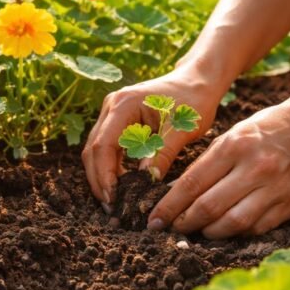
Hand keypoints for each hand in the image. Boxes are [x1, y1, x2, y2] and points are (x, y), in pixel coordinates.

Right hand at [82, 67, 222, 210]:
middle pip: (93, 149)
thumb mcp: (182, 129)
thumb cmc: (193, 101)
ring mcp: (111, 112)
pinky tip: (120, 186)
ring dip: (102, 176)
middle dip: (99, 180)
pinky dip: (110, 168)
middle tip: (111, 208)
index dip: (104, 175)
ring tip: (114, 202)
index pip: (103, 145)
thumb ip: (162, 153)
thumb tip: (146, 182)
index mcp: (123, 105)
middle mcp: (111, 106)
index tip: (114, 199)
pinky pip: (106, 147)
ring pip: (96, 150)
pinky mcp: (117, 121)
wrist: (197, 81)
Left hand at [147, 94, 289, 238]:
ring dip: (209, 233)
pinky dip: (236, 233)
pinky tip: (225, 230)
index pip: (192, 184)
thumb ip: (205, 165)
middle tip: (171, 229)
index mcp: (233, 147)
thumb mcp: (230, 136)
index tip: (154, 220)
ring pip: (233, 223)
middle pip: (209, 207)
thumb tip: (175, 194)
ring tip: (197, 231)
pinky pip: (257, 228)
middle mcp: (254, 169)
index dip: (169, 206)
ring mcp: (275, 189)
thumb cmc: (265, 130)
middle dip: (184, 223)